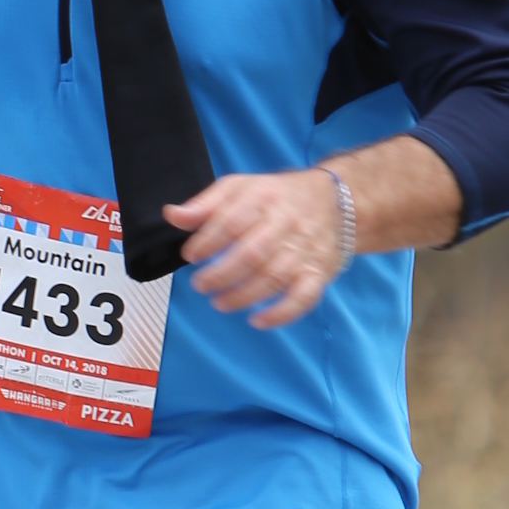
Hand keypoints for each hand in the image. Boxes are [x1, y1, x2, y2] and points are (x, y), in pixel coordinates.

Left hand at [166, 167, 350, 326]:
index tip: (191, 255)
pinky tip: (258, 321)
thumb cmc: (278, 197)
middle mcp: (285, 224)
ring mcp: (303, 251)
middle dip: (220, 274)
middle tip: (200, 285)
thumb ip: (205, 204)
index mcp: (262, 198)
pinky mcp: (318, 273)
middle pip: (251, 253)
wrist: (337, 201)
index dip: (207, 241)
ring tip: (219, 303)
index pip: (231, 221)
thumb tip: (172, 215)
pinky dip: (281, 313)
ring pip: (273, 278)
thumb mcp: (240, 187)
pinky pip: (303, 297)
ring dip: (242, 296)